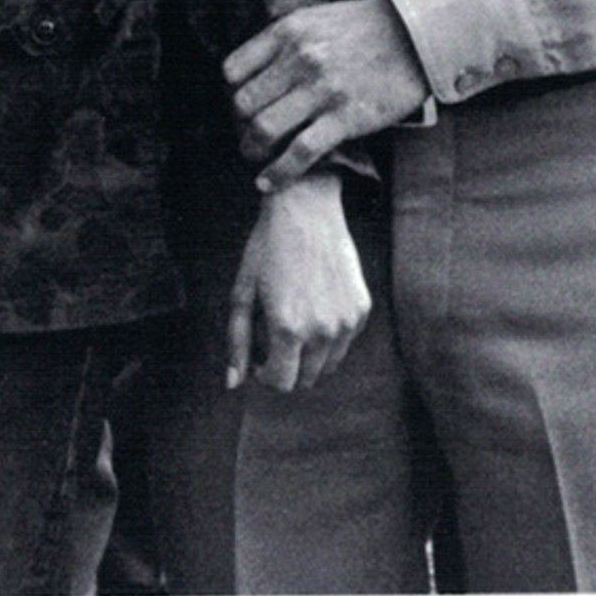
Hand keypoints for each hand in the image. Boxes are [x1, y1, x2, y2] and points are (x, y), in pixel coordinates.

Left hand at [223, 173, 370, 392]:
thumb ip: (237, 342)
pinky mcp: (362, 310)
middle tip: (271, 336)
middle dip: (286, 366)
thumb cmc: (267, 250)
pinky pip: (344, 343)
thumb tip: (232, 384)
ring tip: (292, 321)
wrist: (306, 211)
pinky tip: (313, 306)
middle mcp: (323, 331)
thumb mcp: (243, 293)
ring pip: (328, 365)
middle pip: (306, 379)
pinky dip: (328, 338)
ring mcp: (347, 322)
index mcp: (289, 329)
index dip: (265, 376)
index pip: (282, 382)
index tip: (257, 358)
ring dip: (308, 356)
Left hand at [225, 0, 432, 191]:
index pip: (233, 71)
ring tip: (254, 159)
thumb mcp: (314, 19)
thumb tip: (255, 71)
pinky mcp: (346, 118)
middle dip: (239, 126)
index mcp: (286, 33)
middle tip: (247, 137)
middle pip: (244, 104)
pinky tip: (268, 183)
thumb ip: (282, 41)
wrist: (417, 36)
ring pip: (265, 129)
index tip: (240, 109)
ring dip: (252, 150)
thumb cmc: (364, 28)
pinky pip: (300, 152)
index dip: (231, 95)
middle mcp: (299, 60)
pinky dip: (279, 172)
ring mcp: (322, 90)